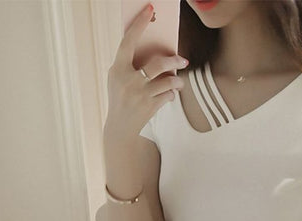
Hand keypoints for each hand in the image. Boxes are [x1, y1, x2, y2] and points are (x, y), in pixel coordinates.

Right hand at [105, 3, 187, 139]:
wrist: (120, 126)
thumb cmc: (121, 97)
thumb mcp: (118, 78)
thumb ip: (130, 64)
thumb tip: (154, 48)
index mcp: (118, 69)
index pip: (128, 41)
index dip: (139, 24)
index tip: (149, 10)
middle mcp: (129, 80)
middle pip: (158, 64)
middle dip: (174, 61)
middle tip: (183, 61)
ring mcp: (140, 94)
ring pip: (168, 82)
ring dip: (176, 82)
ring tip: (178, 83)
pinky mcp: (150, 107)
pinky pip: (168, 96)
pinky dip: (170, 95)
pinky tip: (167, 96)